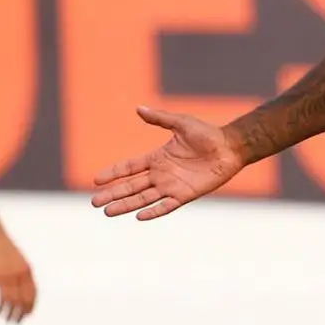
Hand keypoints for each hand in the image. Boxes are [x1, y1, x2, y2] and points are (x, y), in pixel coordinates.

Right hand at [0, 231, 36, 323]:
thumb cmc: (1, 246)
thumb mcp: (13, 259)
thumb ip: (17, 269)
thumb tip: (16, 279)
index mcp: (27, 270)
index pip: (33, 292)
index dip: (31, 304)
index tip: (28, 314)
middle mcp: (22, 274)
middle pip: (26, 298)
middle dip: (23, 312)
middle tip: (18, 322)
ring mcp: (12, 276)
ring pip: (15, 300)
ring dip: (12, 313)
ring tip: (8, 321)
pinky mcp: (0, 277)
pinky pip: (4, 296)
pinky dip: (2, 307)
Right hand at [90, 106, 244, 220]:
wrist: (230, 147)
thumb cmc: (207, 134)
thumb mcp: (181, 123)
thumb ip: (159, 118)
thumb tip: (138, 108)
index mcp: (157, 158)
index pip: (129, 168)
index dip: (113, 173)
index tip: (96, 180)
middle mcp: (161, 174)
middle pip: (131, 186)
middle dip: (113, 194)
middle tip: (94, 202)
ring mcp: (172, 186)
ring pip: (143, 198)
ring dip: (126, 205)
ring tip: (107, 212)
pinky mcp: (185, 194)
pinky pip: (166, 206)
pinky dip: (153, 212)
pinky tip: (138, 216)